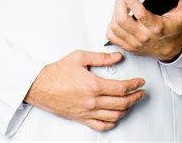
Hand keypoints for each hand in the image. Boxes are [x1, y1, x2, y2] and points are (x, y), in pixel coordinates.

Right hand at [23, 50, 145, 131]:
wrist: (41, 86)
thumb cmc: (57, 72)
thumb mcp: (80, 57)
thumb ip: (101, 57)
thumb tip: (117, 57)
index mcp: (93, 85)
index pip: (121, 88)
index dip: (134, 85)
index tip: (140, 82)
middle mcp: (92, 101)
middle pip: (121, 103)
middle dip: (135, 97)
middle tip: (141, 92)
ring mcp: (87, 112)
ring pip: (114, 115)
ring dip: (126, 109)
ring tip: (131, 102)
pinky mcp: (81, 118)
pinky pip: (101, 125)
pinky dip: (112, 122)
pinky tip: (116, 116)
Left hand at [105, 0, 181, 61]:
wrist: (172, 50)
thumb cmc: (174, 31)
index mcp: (156, 27)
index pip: (140, 13)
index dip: (130, 0)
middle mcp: (143, 36)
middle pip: (122, 20)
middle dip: (119, 5)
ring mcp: (134, 43)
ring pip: (115, 27)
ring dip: (114, 14)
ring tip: (121, 8)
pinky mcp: (128, 47)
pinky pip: (112, 36)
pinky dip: (111, 27)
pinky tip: (118, 20)